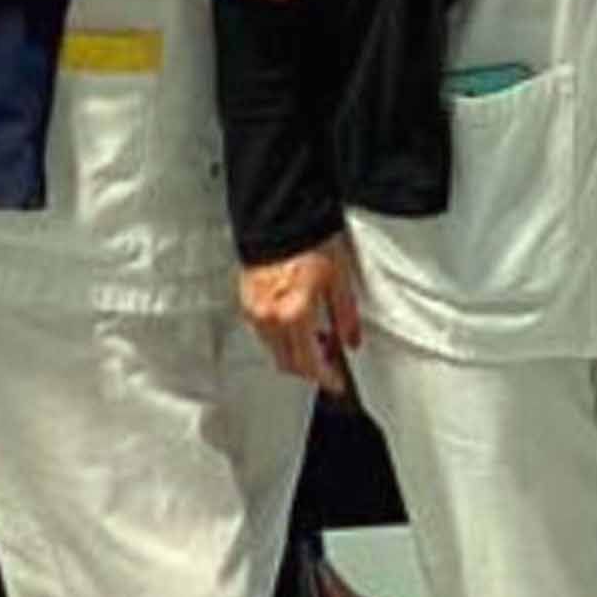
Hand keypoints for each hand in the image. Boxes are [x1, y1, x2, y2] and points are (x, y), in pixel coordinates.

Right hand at [242, 239, 361, 393]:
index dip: (325, 378)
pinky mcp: (245, 299)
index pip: (309, 364)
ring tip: (315, 340)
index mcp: (294, 313)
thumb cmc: (309, 237)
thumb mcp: (339, 278)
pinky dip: (279, 336)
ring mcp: (254, 309)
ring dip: (294, 352)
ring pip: (273, 348)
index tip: (336, 383)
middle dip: (309, 369)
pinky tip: (294, 324)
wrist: (280, 213)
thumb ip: (346, 316)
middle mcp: (270, 316)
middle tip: (328, 365)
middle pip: (287, 363)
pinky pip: (262, 331)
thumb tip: (351, 340)